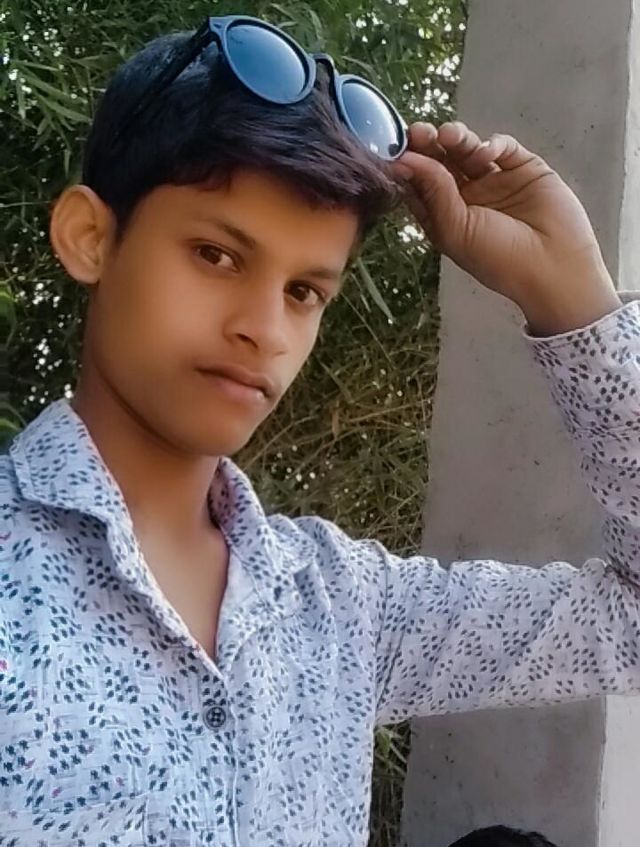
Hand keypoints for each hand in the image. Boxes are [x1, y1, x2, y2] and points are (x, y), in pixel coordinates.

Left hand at [391, 121, 621, 334]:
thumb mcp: (456, 230)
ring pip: (468, 150)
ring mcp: (494, 181)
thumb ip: (433, 191)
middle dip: (427, 145)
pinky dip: (492, 144)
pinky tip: (486, 152)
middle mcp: (467, 197)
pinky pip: (503, 148)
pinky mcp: (523, 168)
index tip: (396, 151)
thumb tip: (405, 159)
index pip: (419, 184)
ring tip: (448, 134)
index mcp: (445, 216)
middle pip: (440, 162)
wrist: (554, 266)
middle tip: (419, 132)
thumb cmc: (497, 257)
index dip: (408, 166)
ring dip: (456, 138)